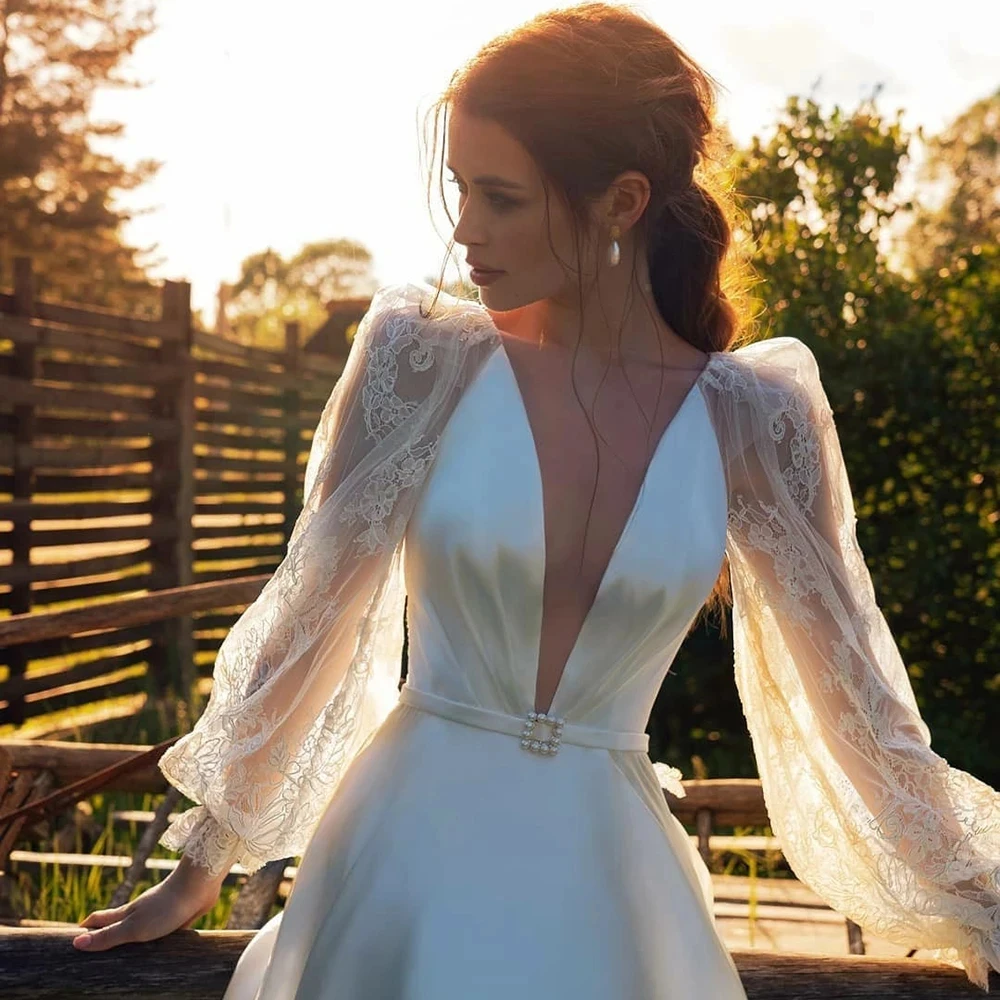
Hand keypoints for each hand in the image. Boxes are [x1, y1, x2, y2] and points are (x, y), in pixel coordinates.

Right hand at [72, 854, 226, 951]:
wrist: (199, 885)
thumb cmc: (165, 907)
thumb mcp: (133, 927)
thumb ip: (108, 936)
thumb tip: (77, 944)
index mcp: (127, 913)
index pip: (99, 920)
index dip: (86, 928)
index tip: (72, 939)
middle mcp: (141, 912)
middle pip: (118, 922)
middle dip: (105, 932)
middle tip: (93, 946)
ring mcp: (159, 913)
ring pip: (140, 928)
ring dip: (131, 938)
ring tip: (125, 953)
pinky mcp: (177, 917)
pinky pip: (161, 932)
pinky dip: (154, 940)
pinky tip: (159, 948)